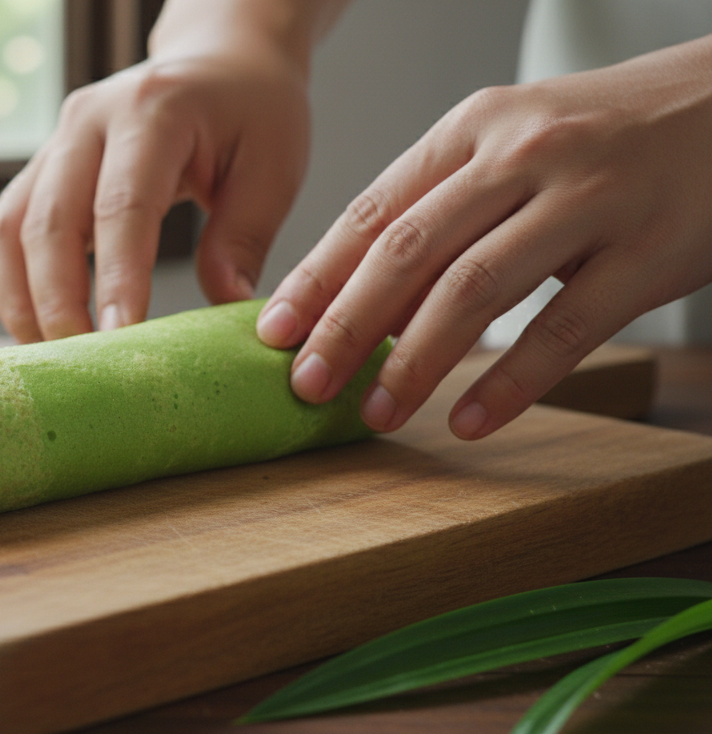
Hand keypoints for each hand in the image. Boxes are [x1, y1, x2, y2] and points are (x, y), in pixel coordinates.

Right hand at [0, 0, 340, 342]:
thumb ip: (244, 237)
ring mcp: (55, 144)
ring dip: (24, 301)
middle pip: (48, 222)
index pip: (122, 205)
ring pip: (9, 229)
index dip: (116, 277)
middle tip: (84, 367)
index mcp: (152, 111)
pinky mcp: (41, 170)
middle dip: (59, 303)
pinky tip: (42, 327)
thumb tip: (224, 310)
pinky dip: (16, 285)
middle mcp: (87, 121)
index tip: (121, 339)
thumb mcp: (273, 166)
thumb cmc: (252, 111)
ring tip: (54, 359)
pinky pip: (6, 231)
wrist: (220, 61)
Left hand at [257, 34, 711, 438]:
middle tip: (306, 384)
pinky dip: (510, 382)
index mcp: (473, 127)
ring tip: (376, 411)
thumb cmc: (604, 134)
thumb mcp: (511, 144)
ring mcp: (588, 200)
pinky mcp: (649, 251)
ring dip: (415, 361)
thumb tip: (363, 299)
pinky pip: (565, 328)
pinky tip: (469, 418)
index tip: (273, 332)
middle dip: (346, 327)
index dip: (317, 279)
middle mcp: (522, 155)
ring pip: (476, 290)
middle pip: (409, 252)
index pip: (373, 212)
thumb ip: (443, 209)